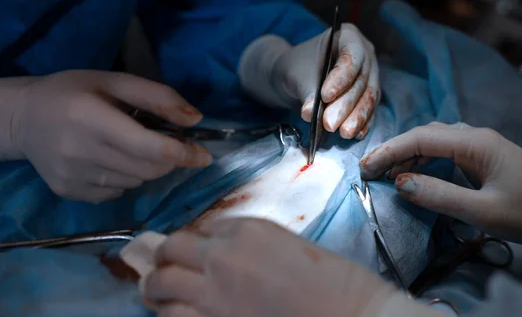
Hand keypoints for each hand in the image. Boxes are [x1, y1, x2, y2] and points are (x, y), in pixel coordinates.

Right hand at [11, 70, 211, 202]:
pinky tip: (112, 159)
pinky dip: (127, 178)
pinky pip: (118, 192)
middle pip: (148, 169)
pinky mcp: (69, 192)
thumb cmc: (74, 92)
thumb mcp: (116, 81)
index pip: (149, 148)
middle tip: (169, 142)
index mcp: (92, 118)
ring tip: (132, 145)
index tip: (204, 155)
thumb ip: (158, 97)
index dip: (183, 154)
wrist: (23, 117)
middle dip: (169, 159)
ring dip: (148, 167)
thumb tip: (196, 120)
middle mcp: (80, 152)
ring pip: (136, 182)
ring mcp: (73, 177)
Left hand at [142, 218, 396, 316]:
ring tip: (155, 293)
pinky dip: (168, 315)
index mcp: (248, 229)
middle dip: (163, 257)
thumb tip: (223, 256)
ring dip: (155, 288)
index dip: (197, 242)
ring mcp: (213, 293)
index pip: (203, 228)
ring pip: (161, 284)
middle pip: (172, 248)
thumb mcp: (290, 247)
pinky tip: (174, 315)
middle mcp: (223, 255)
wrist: (351, 316)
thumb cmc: (335, 283)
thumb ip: (252, 246)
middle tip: (161, 267)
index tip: (195, 253)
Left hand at [239, 25, 380, 139]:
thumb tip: (311, 115)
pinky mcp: (370, 95)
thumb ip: (307, 92)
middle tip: (329, 124)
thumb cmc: (298, 68)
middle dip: (346, 104)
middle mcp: (365, 54)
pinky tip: (354, 135)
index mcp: (348, 37)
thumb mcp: (297, 75)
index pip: (351, 56)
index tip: (325, 96)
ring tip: (342, 133)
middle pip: (361, 80)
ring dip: (356, 117)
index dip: (341, 77)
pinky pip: (370, 110)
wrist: (298, 76)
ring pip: (369, 97)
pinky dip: (362, 123)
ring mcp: (371, 74)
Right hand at [360, 122, 521, 244]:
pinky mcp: (480, 155)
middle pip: (423, 136)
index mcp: (474, 143)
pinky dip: (422, 161)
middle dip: (393, 151)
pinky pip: (443, 151)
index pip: (420, 139)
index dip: (389, 151)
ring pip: (432, 142)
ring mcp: (477, 144)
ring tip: (383, 174)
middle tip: (368, 171)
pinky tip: (411, 174)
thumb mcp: (484, 211)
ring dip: (406, 156)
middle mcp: (473, 136)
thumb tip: (400, 184)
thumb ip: (440, 196)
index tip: (366, 168)